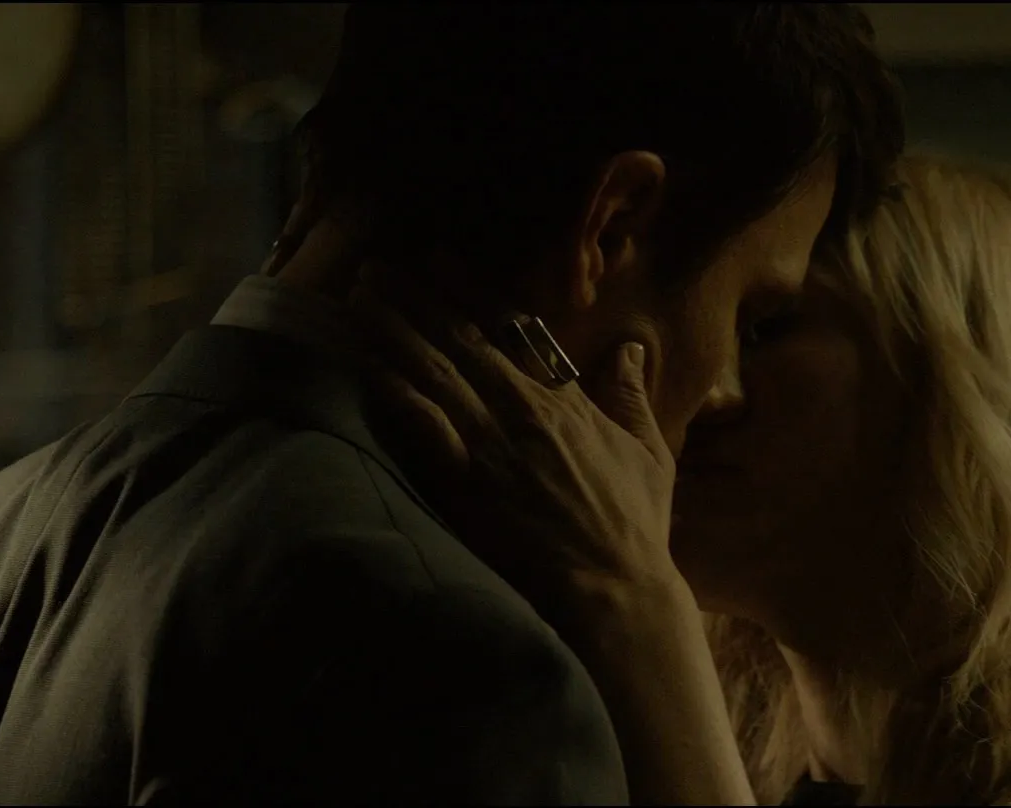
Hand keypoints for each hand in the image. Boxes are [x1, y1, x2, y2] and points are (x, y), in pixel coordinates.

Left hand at [350, 274, 686, 628]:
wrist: (616, 590)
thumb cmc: (635, 528)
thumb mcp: (650, 453)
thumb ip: (632, 396)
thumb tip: (629, 349)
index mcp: (565, 401)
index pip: (511, 328)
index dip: (469, 289)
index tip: (437, 259)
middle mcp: (524, 412)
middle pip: (461, 339)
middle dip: (415, 298)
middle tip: (376, 266)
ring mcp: (493, 447)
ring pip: (436, 371)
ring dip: (395, 329)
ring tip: (359, 297)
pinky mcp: (467, 486)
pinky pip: (424, 427)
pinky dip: (395, 390)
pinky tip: (365, 363)